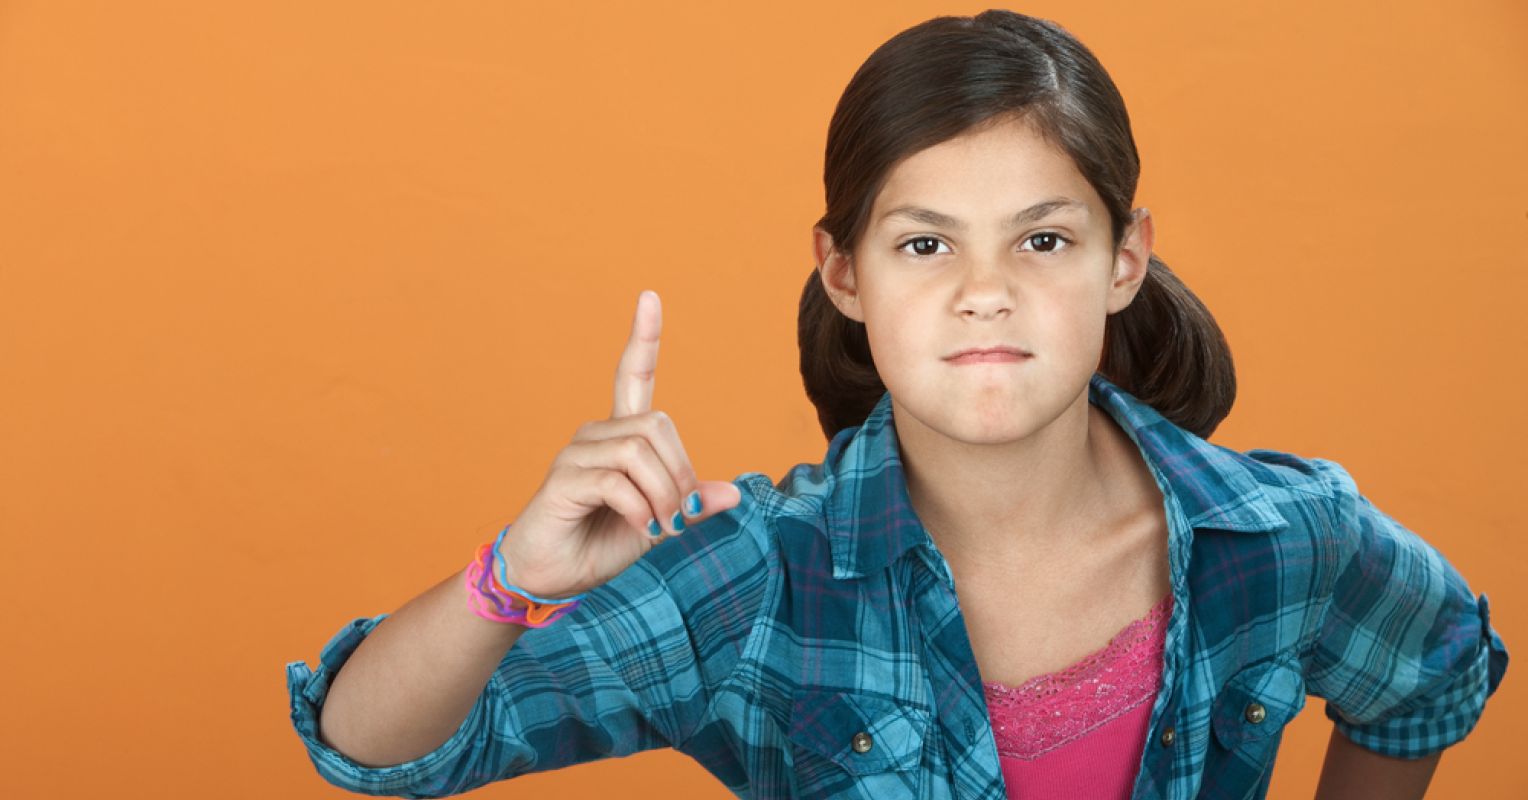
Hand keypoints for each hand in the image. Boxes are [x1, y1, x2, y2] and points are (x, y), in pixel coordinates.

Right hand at [494, 290, 742, 598]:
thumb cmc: (603, 546)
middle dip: (680, 473)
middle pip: (656, 426)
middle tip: (681, 517)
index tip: (650, 297)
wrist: (552, 578)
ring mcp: (575, 454)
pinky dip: (640, 508)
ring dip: (663, 494)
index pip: (632, 376)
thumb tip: (734, 492)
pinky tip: (641, 528)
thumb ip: (692, 505)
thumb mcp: (661, 525)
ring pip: (638, 451)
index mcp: (621, 437)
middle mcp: (596, 435)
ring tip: (660, 526)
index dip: (643, 338)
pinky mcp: (562, 480)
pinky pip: (616, 481)